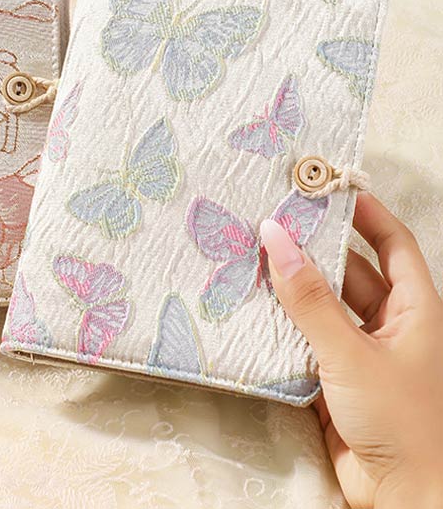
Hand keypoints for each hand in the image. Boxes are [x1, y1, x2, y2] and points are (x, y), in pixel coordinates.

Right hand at [261, 193, 442, 508]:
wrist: (403, 499)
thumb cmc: (402, 421)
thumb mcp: (352, 352)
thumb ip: (310, 298)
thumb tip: (276, 236)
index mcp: (414, 309)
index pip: (392, 244)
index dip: (365, 212)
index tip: (329, 187)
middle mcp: (388, 324)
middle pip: (348, 270)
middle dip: (313, 247)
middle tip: (272, 220)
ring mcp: (359, 350)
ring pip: (321, 303)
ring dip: (290, 285)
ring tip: (251, 255)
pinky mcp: (332, 376)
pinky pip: (303, 336)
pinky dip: (279, 321)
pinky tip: (250, 305)